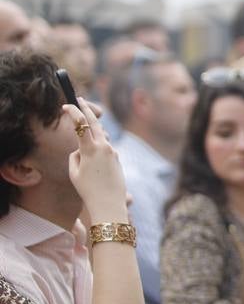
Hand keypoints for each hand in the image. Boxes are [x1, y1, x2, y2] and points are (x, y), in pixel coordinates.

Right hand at [64, 99, 127, 222]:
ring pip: (100, 139)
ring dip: (91, 139)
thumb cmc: (87, 189)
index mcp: (91, 149)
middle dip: (87, 110)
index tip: (66, 106)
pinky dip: (97, 153)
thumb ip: (75, 156)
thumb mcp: (74, 172)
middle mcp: (105, 147)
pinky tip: (95, 170)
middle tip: (80, 100)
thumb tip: (80, 149)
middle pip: (95, 123)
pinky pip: (104, 151)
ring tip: (85, 159)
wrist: (109, 203)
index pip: (81, 124)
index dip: (73, 112)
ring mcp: (113, 152)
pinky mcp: (117, 159)